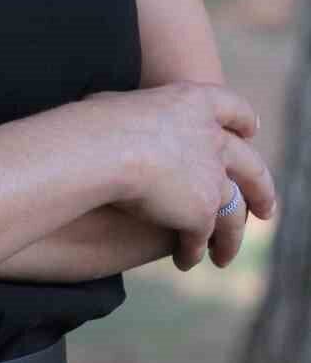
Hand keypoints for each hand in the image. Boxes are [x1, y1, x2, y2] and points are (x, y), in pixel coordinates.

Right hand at [87, 83, 275, 271]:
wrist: (103, 149)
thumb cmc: (97, 123)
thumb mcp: (124, 104)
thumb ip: (138, 114)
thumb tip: (118, 120)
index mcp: (195, 101)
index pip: (233, 108)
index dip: (244, 121)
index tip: (251, 132)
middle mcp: (214, 138)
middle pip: (251, 166)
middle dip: (262, 189)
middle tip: (266, 208)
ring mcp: (213, 176)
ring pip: (234, 212)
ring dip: (232, 237)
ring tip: (225, 254)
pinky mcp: (202, 211)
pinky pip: (203, 237)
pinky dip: (194, 251)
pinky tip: (184, 261)